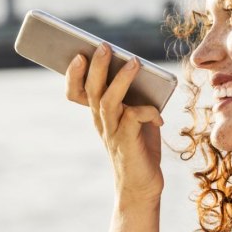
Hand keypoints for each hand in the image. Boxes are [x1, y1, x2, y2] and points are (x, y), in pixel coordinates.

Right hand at [65, 43, 164, 205]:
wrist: (141, 185)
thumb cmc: (139, 147)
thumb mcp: (135, 118)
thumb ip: (135, 97)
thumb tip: (142, 71)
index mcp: (99, 114)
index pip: (76, 92)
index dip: (73, 74)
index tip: (78, 55)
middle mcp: (101, 121)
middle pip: (91, 90)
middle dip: (97, 67)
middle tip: (103, 46)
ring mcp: (112, 132)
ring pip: (109, 100)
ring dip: (121, 80)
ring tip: (133, 62)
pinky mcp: (126, 141)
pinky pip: (135, 117)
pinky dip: (149, 111)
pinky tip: (159, 118)